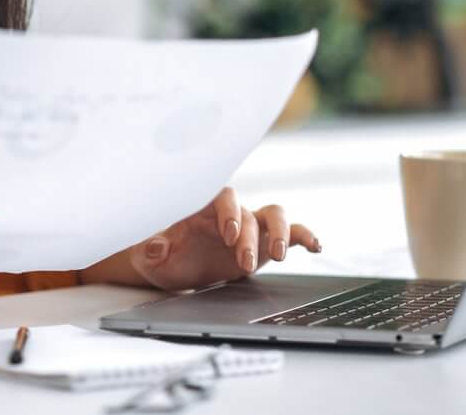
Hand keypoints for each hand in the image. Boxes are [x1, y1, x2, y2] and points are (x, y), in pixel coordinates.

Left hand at [127, 187, 320, 291]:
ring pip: (274, 215)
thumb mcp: (149, 256)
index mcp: (202, 208)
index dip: (229, 212)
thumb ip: (151, 250)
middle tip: (245, 262)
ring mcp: (250, 227)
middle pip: (250, 211)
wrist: (171, 268)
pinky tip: (316, 246)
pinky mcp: (264, 244)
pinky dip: (304, 236)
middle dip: (251, 237)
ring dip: (281, 233)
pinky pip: (290, 233)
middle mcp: (230, 213)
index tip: (229, 234)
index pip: (222, 196)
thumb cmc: (160, 256)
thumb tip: (156, 245)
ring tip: (280, 256)